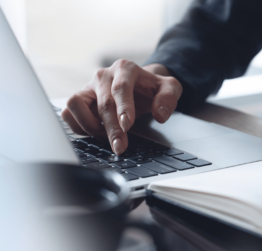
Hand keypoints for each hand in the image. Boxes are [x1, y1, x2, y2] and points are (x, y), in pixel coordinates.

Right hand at [61, 60, 181, 154]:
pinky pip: (68, 112)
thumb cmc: (152, 88)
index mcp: (125, 69)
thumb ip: (168, 98)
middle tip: (120, 147)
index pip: (121, 88)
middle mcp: (103, 76)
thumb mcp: (169, 88)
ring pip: (75, 104)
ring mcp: (88, 87)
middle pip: (103, 103)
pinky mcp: (79, 99)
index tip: (127, 126)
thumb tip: (160, 115)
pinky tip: (94, 133)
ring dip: (89, 125)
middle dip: (111, 128)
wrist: (139, 85)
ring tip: (106, 137)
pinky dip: (77, 125)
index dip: (123, 108)